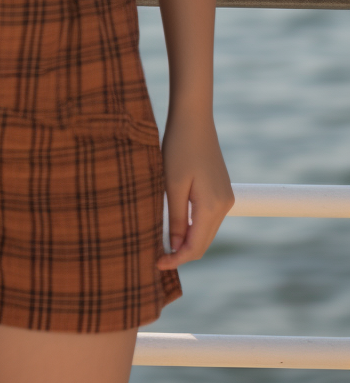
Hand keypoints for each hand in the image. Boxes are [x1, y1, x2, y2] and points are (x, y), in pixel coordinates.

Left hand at [156, 110, 234, 269]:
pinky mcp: (221, 190)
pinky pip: (207, 218)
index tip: (156, 263)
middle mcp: (224, 206)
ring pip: (206, 232)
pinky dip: (193, 227)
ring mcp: (225, 198)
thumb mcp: (172, 185)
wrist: (193, 119)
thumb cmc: (178, 148)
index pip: (195, 247)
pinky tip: (176, 225)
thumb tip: (176, 248)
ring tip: (163, 242)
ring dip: (187, 241)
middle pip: (203, 243)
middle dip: (182, 253)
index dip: (176, 259)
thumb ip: (176, 219)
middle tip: (156, 257)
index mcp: (212, 206)